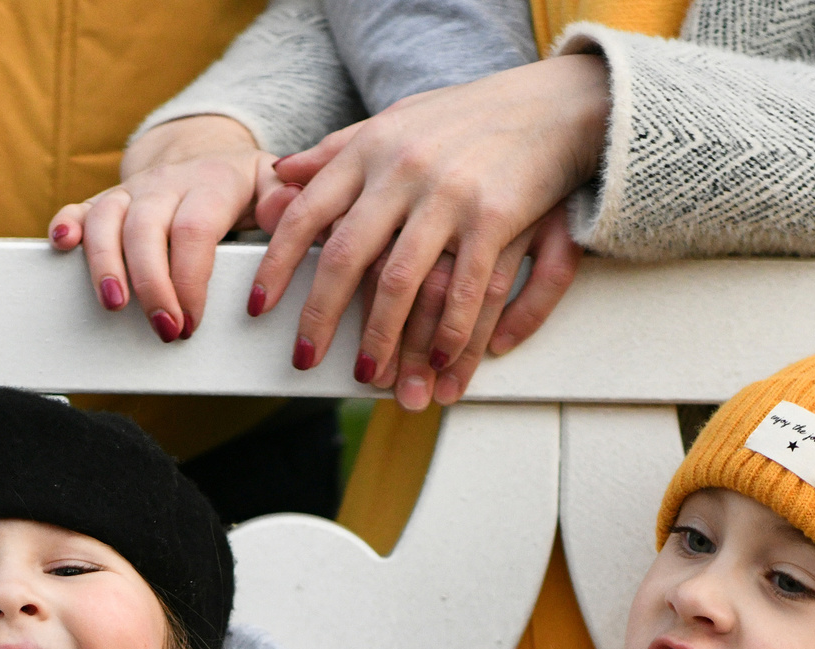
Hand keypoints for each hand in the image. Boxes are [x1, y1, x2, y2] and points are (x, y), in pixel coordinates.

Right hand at [50, 116, 276, 342]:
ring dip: (104, 264)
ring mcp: (132, 192)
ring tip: (114, 305)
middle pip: (146, 229)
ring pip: (107, 220)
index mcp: (209, 183)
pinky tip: (61, 245)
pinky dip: (67, 224)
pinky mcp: (106, 201)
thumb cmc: (240, 185)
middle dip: (151, 285)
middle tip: (164, 329)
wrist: (204, 152)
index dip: (189, 278)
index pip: (193, 229)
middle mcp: (165, 184)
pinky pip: (80, 207)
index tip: (192, 320)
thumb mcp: (271, 187)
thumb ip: (282, 202)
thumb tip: (292, 211)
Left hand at [252, 54, 606, 387]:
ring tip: (370, 378)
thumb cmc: (470, 119)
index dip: (279, 264)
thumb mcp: (396, 122)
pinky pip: (468, 289)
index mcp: (372, 150)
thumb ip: (337, 150)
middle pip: (346, 257)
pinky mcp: (497, 217)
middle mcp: (403, 170)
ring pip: (403, 283)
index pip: (308, 213)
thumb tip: (280, 174)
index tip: (259, 307)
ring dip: (385, 340)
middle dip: (321, 317)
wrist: (555, 103)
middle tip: (305, 360)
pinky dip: (454, 333)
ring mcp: (450, 195)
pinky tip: (442, 363)